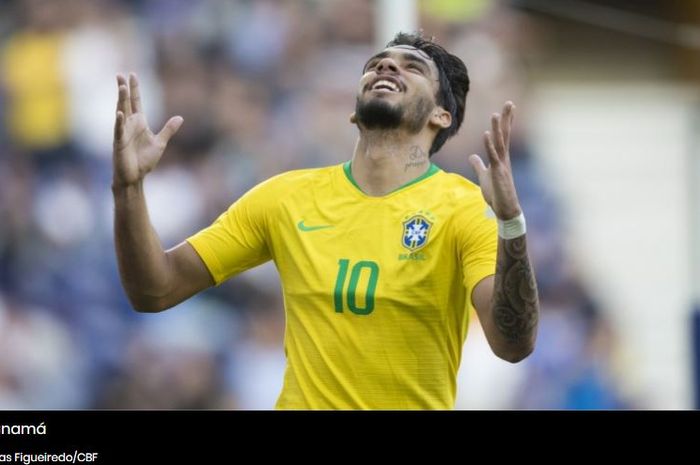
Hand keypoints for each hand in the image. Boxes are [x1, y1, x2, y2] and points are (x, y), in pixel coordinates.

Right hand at [112, 73, 182, 187]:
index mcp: (139, 123)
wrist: (135, 176)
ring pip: (121, 112)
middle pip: (126, 102)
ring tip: (121, 87)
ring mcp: (123, 132)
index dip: (135, 89)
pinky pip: (119, 130)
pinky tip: (120, 113)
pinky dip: (119, 122)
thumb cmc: (145, 160)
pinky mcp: (119, 142)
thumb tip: (180, 118)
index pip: (136, 102)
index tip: (132, 74)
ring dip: (121, 100)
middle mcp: (129, 124)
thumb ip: (169, 129)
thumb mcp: (160, 143)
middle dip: (124, 89)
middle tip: (120, 74)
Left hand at [468, 101, 521, 219]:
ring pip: (499, 143)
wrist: (505, 209)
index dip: (505, 122)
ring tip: (495, 114)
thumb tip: (471, 156)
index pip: (503, 136)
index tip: (508, 108)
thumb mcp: (484, 176)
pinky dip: (489, 145)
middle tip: (509, 103)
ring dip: (497, 128)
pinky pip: (493, 156)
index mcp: (500, 158)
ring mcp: (502, 165)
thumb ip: (478, 165)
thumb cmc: (496, 194)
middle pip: (504, 135)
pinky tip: (486, 134)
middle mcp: (503, 158)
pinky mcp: (498, 172)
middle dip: (506, 119)